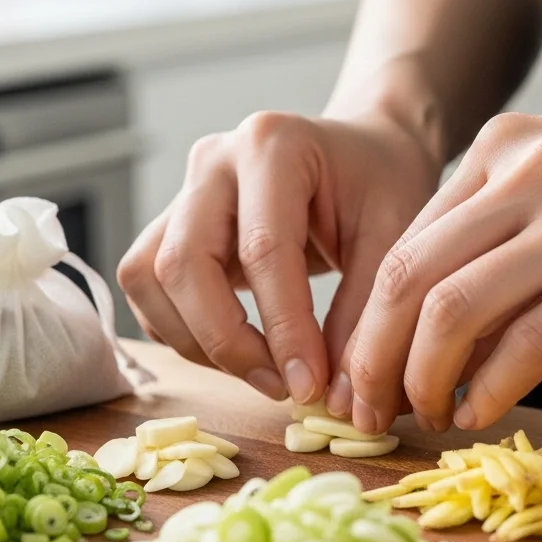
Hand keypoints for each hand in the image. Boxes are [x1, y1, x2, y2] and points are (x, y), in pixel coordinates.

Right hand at [117, 109, 440, 404]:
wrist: (362, 152)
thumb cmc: (380, 185)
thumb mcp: (393, 235)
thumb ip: (363, 312)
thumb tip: (337, 396)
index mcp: (273, 145)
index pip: (262, 250)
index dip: (283, 329)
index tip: (310, 386)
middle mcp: (214, 161)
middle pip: (183, 263)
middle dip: (227, 341)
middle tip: (282, 386)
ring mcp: (183, 190)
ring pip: (150, 277)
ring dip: (196, 341)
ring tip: (263, 371)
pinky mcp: (169, 224)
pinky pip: (148, 287)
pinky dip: (182, 330)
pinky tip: (239, 349)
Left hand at [336, 82, 541, 433]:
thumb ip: (508, 226)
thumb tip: (446, 324)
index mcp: (505, 148)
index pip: (405, 242)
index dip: (371, 319)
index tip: (364, 372)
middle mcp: (528, 174)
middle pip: (407, 278)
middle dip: (373, 357)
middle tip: (366, 409)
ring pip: (454, 311)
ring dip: (422, 378)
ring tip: (424, 414)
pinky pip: (531, 341)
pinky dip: (491, 387)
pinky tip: (482, 411)